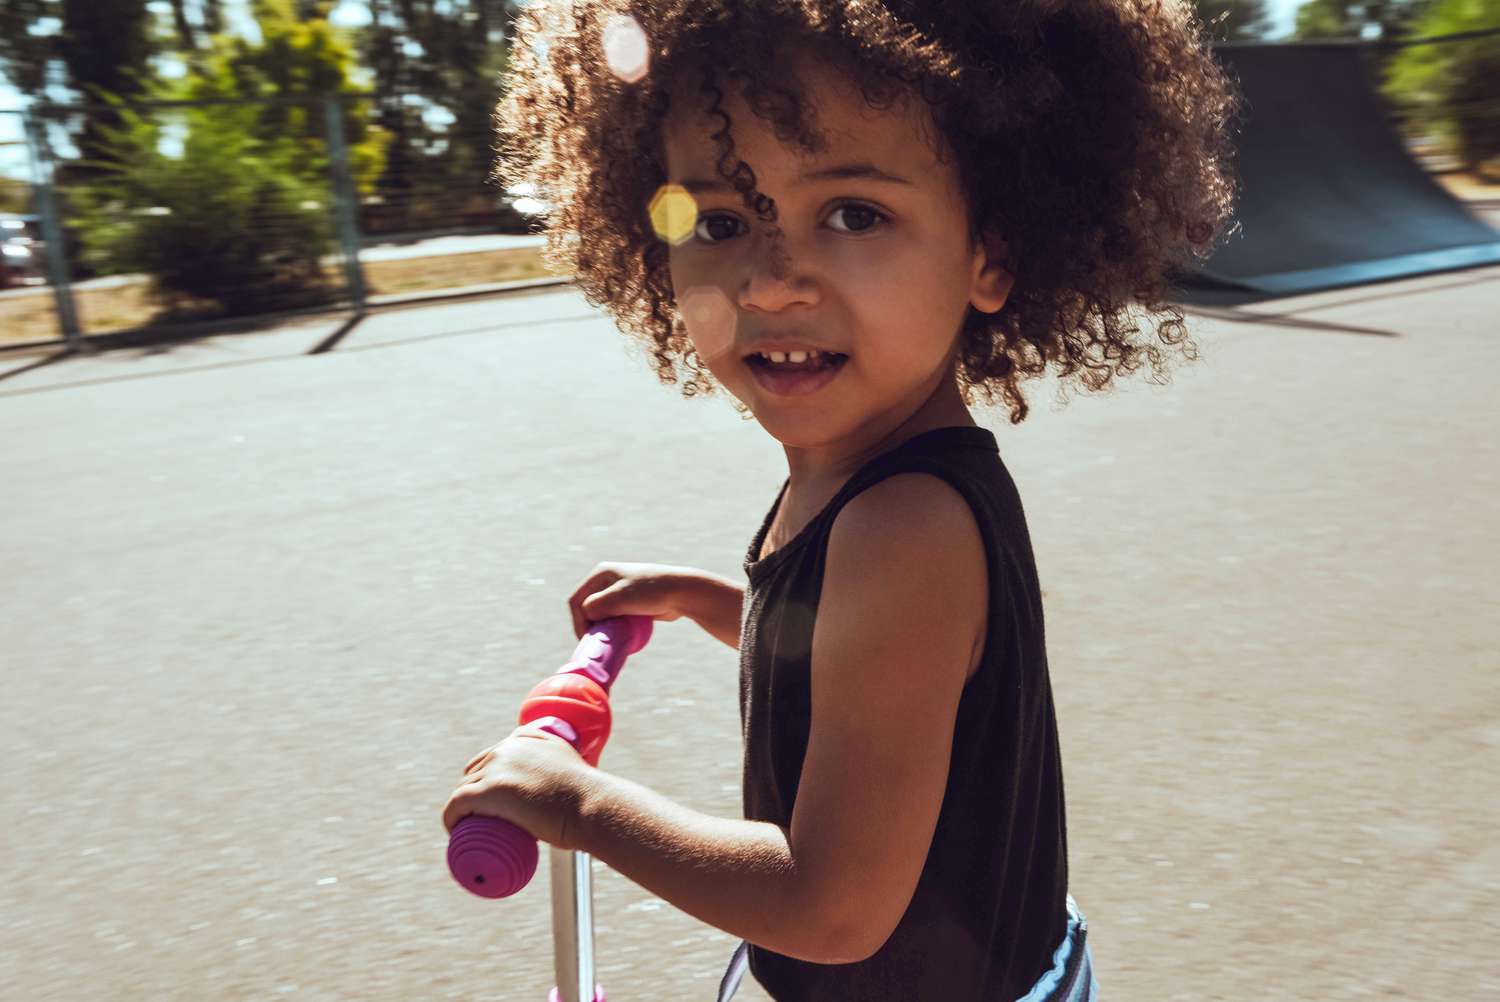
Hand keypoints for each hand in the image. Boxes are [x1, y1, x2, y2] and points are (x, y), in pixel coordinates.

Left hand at [441, 724, 592, 850]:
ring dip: (462, 806)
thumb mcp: (574, 767)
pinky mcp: (488, 790)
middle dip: (475, 791)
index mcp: (525, 738)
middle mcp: (507, 747)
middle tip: (486, 819)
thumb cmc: (588, 798)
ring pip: (465, 788)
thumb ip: (569, 767)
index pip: (495, 755)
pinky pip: (456, 803)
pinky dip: (451, 817)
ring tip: (471, 828)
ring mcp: (497, 767)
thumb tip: (571, 786)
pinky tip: (453, 827)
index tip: (495, 801)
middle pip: (477, 770)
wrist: (591, 806)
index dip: (488, 777)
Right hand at [567, 561, 697, 637]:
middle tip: (597, 644)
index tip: (587, 640)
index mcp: (601, 574)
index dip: (578, 622)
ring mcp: (619, 592)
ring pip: (601, 615)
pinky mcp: (630, 604)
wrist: (683, 593)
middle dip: (590, 627)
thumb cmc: (651, 592)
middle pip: (588, 608)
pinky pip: (614, 619)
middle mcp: (608, 581)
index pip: (577, 600)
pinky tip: (619, 640)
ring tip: (608, 643)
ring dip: (602, 630)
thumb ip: (596, 605)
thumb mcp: (619, 597)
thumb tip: (586, 615)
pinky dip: (613, 630)